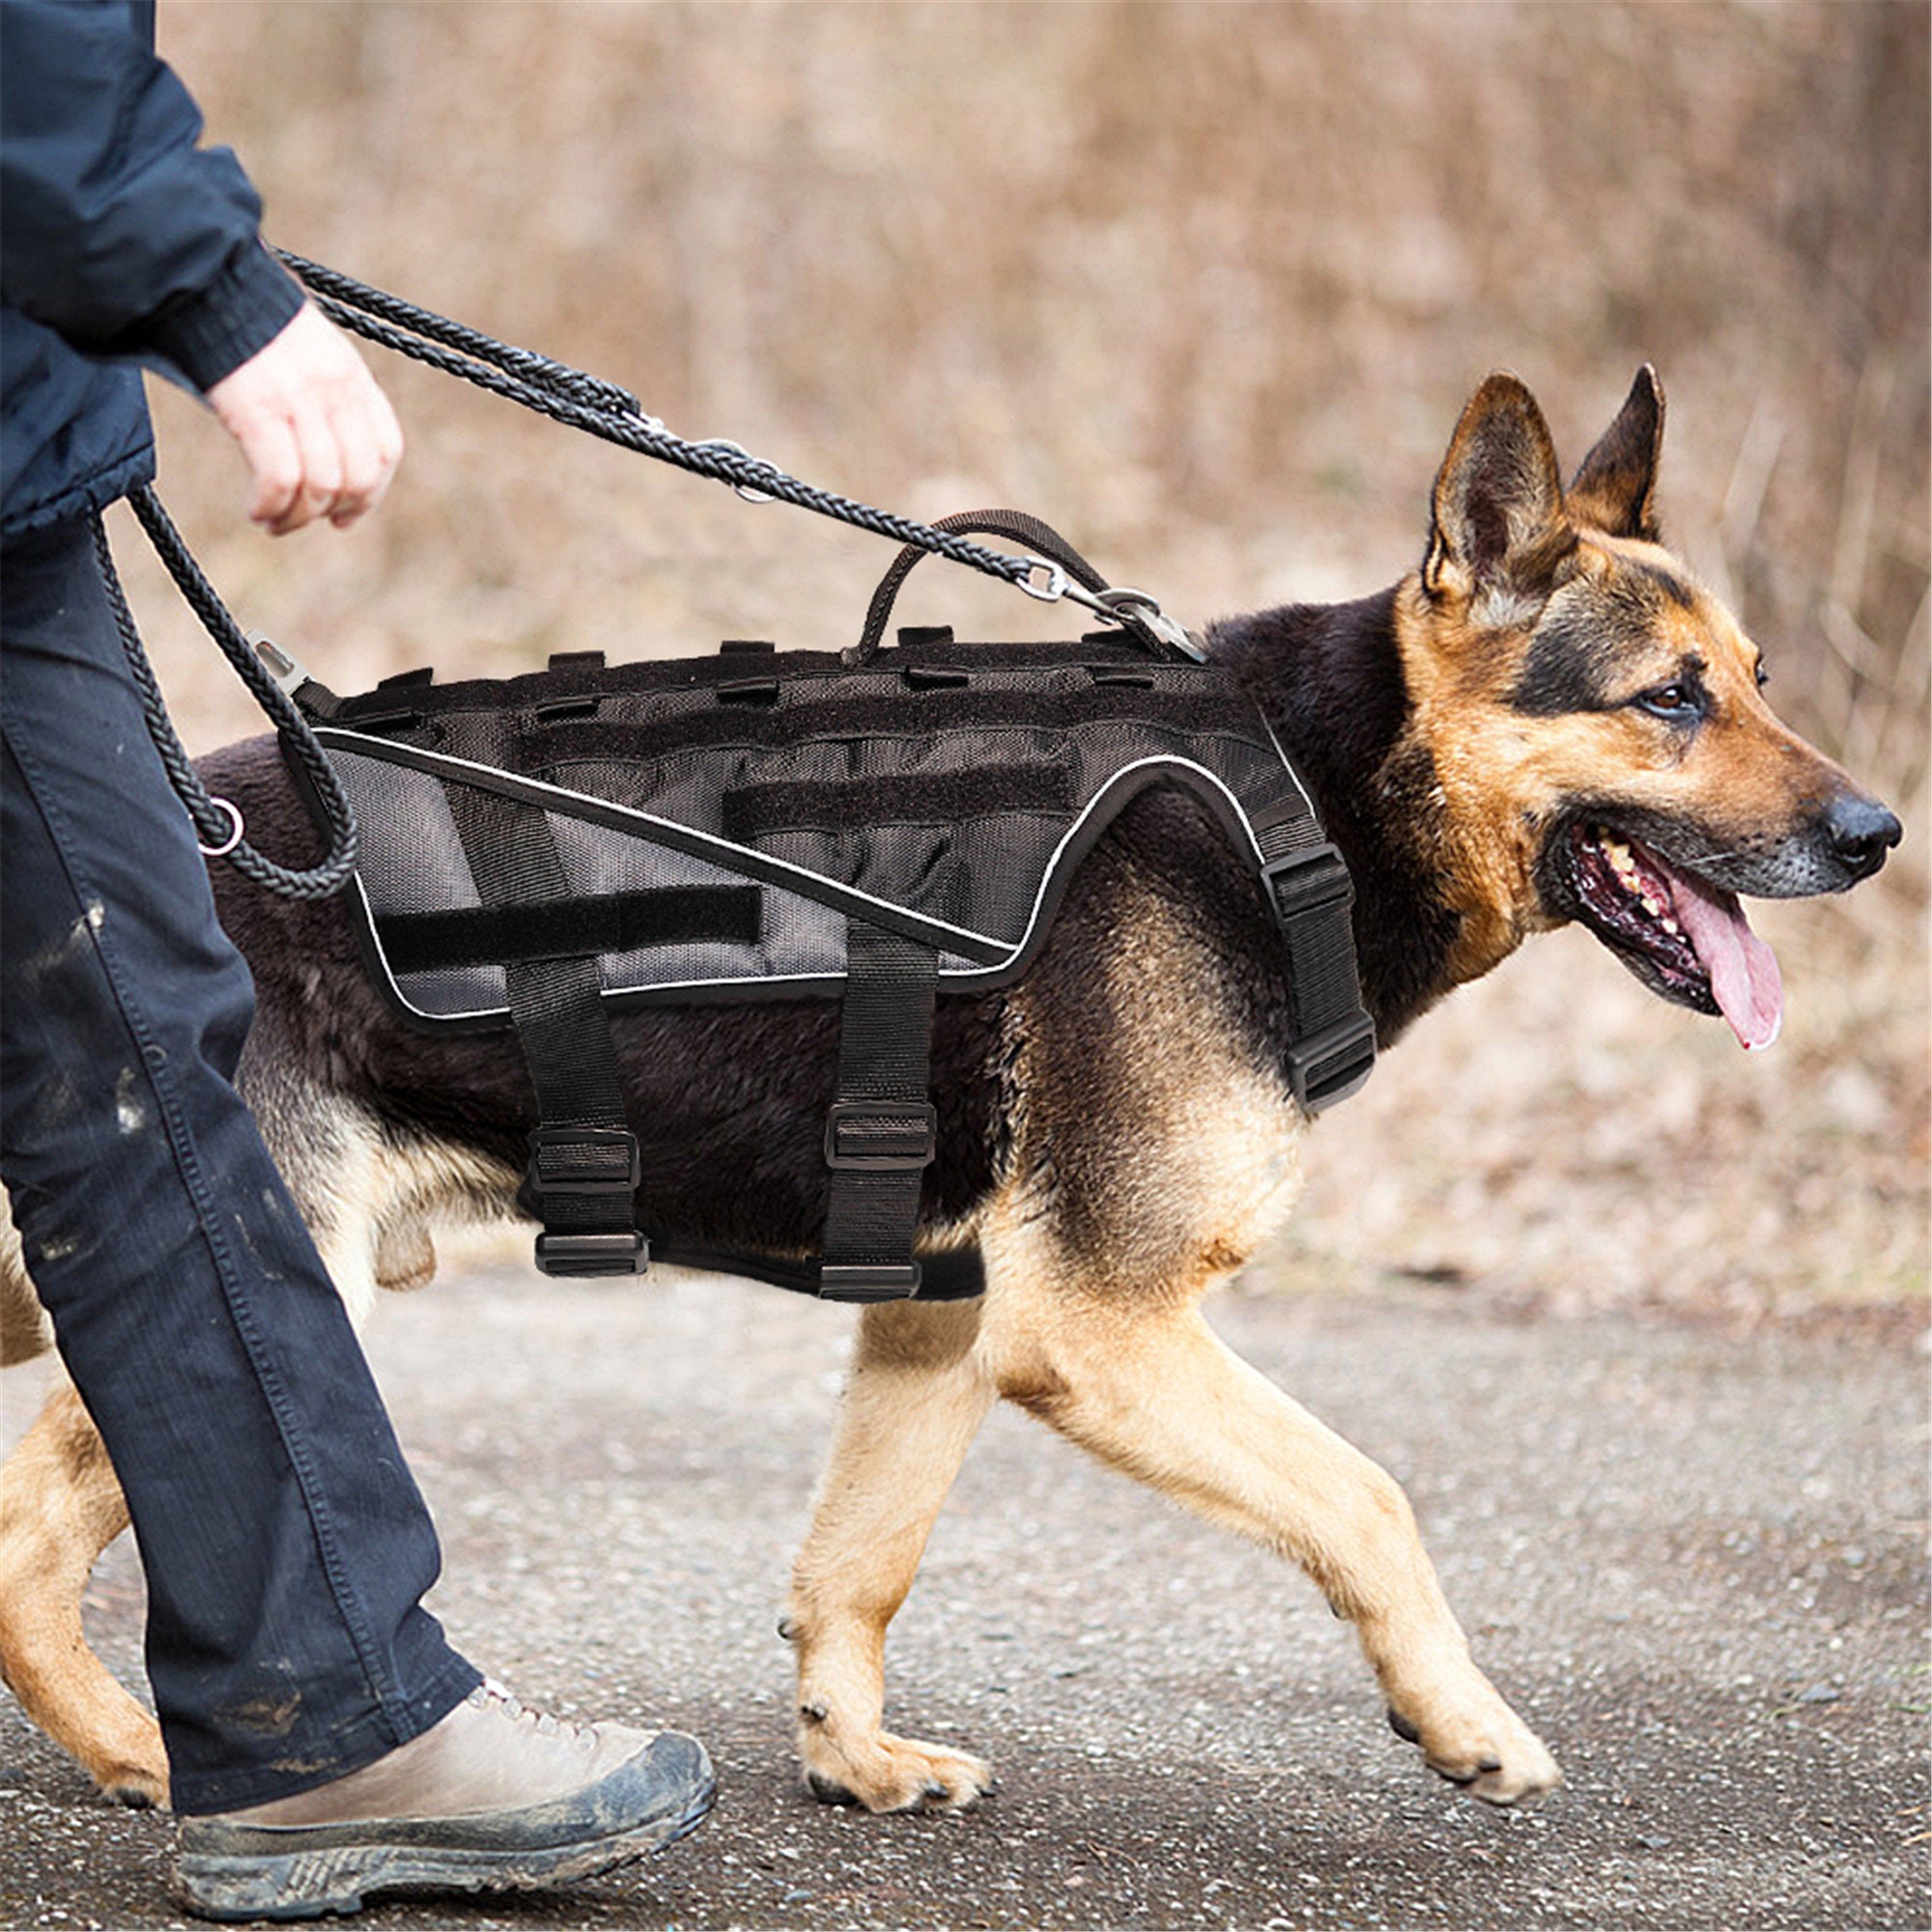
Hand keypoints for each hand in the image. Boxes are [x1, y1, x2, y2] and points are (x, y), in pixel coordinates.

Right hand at [206, 301, 403, 534]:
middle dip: (333, 511)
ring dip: (297, 518)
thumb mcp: (307, 351)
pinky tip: (256, 511)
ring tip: (273, 522)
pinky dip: (270, 506)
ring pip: (322, 486)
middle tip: (303, 521)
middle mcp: (335, 390)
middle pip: (358, 477)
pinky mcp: (259, 410)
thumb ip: (324, 395)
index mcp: (352, 376)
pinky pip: (280, 479)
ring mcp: (299, 400)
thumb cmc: (245, 316)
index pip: (386, 449)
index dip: (371, 493)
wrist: (203, 279)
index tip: (347, 516)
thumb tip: (324, 451)